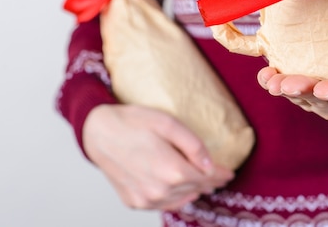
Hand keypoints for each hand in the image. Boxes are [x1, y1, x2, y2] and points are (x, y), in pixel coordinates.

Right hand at [82, 104, 233, 210]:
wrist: (98, 132)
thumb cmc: (133, 123)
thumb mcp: (169, 124)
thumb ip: (193, 145)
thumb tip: (210, 164)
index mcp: (172, 170)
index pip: (207, 177)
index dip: (221, 175)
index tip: (229, 173)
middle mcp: (160, 190)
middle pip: (195, 189)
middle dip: (209, 182)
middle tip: (218, 177)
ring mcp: (145, 199)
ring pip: (181, 199)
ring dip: (192, 191)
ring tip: (200, 182)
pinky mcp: (134, 202)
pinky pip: (163, 205)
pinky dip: (174, 199)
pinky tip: (178, 190)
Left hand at [257, 29, 327, 120]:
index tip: (323, 88)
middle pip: (321, 102)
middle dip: (302, 93)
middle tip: (285, 84)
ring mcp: (319, 96)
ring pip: (299, 97)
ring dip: (283, 88)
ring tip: (269, 79)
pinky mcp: (302, 83)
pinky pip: (286, 86)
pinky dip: (272, 80)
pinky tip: (264, 73)